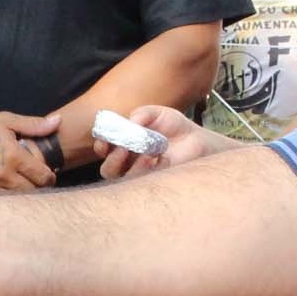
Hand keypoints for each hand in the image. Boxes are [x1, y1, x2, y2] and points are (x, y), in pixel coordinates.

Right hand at [0, 110, 60, 201]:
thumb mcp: (6, 120)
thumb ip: (33, 125)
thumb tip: (59, 121)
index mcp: (14, 155)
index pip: (43, 176)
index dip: (49, 177)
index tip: (47, 176)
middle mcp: (2, 174)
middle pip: (32, 191)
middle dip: (37, 188)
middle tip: (35, 183)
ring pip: (15, 202)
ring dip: (21, 197)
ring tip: (20, 189)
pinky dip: (2, 203)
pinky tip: (3, 195)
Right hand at [95, 105, 212, 179]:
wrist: (195, 138)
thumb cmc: (172, 126)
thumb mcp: (157, 113)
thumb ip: (143, 113)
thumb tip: (131, 120)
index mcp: (123, 144)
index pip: (103, 149)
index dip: (101, 145)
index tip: (106, 139)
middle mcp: (127, 162)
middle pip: (108, 170)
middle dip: (113, 160)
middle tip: (124, 149)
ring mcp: (140, 174)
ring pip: (125, 180)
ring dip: (132, 167)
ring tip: (146, 153)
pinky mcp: (155, 182)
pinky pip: (145, 182)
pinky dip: (149, 169)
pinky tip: (160, 157)